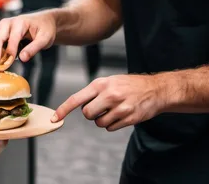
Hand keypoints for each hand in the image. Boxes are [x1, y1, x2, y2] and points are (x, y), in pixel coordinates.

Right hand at [0, 11, 56, 68]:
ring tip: (1, 68)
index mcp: (20, 22)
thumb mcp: (45, 39)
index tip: (7, 65)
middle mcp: (9, 23)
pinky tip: (2, 62)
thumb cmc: (46, 28)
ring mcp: (4, 27)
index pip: (12, 39)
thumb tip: (22, 58)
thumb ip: (33, 48)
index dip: (9, 52)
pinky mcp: (3, 32)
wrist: (45, 21)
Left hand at [51, 74, 166, 130]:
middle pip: (87, 114)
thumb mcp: (110, 81)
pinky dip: (113, 124)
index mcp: (101, 84)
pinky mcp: (128, 118)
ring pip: (99, 123)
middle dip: (91, 114)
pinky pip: (111, 128)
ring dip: (103, 119)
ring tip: (114, 109)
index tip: (55, 117)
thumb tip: (80, 106)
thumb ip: (95, 91)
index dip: (64, 109)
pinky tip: (121, 114)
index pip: (77, 98)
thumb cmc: (129, 84)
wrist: (154, 89)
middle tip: (101, 107)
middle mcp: (109, 95)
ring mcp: (119, 107)